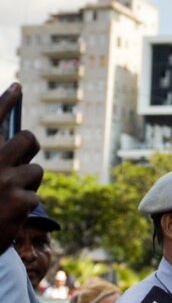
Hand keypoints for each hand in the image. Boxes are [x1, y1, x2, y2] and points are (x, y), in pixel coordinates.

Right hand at [0, 83, 42, 247]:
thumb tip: (17, 142)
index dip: (5, 101)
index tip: (17, 87)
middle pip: (28, 140)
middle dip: (27, 150)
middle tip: (17, 163)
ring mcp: (5, 180)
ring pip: (36, 170)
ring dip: (26, 183)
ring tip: (5, 197)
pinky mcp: (21, 200)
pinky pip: (34, 196)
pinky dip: (23, 206)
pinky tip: (7, 215)